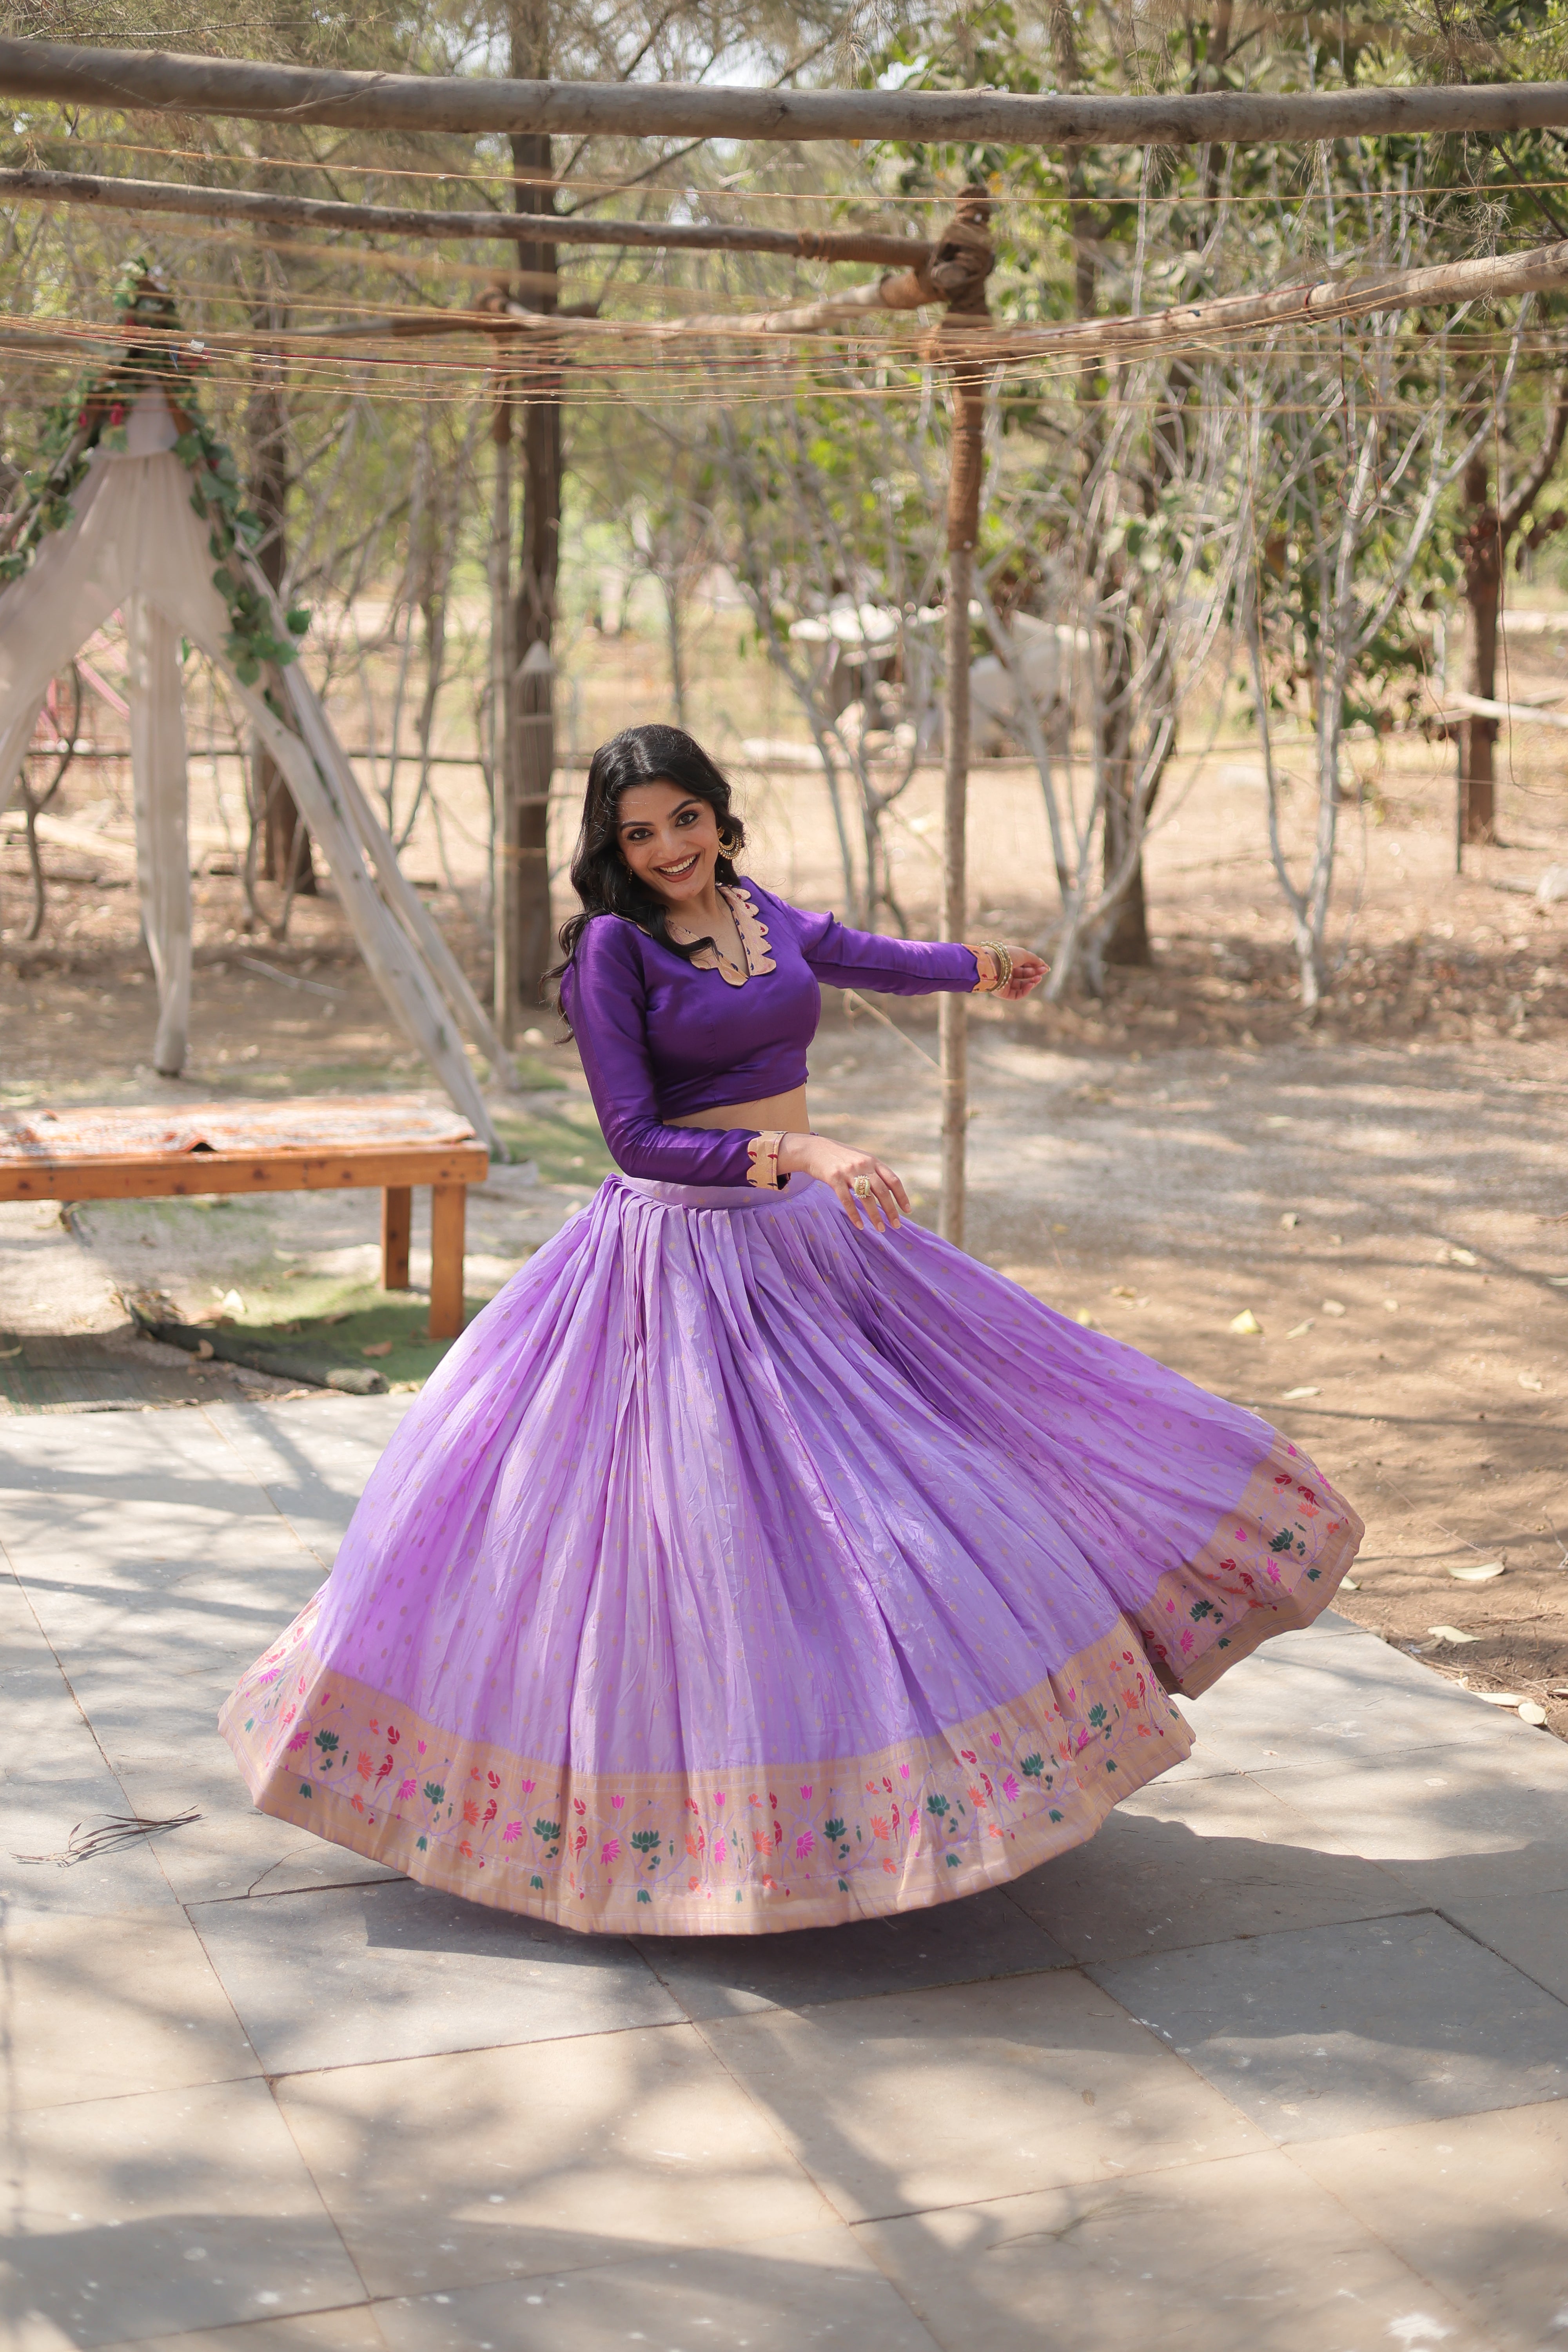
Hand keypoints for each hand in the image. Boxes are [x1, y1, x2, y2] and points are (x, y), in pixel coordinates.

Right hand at [777, 1132, 908, 1233]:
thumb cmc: (840, 1158)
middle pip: (882, 1191)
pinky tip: (860, 1225)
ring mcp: (849, 1171)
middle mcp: (864, 1165)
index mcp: (873, 1161)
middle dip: (891, 1210)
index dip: (901, 1196)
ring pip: (867, 1197)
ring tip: (881, 1229)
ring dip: (875, 1216)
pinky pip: (847, 1200)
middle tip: (896, 1225)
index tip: (907, 1210)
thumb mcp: (860, 1159)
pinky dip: (854, 1215)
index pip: (893, 1180)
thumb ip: (873, 1172)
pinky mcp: (834, 1178)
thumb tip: (888, 1192)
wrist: (814, 1149)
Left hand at [994, 948, 1047, 999]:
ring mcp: (1004, 983)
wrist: (992, 964)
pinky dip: (1025, 990)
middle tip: (1043, 972)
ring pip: (1022, 985)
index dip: (1036, 966)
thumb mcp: (1024, 954)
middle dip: (1035, 973)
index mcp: (1009, 961)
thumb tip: (1043, 964)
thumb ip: (1034, 960)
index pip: (1025, 965)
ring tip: (1038, 978)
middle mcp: (1006, 972)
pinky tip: (1031, 984)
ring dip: (1032, 982)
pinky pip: (1017, 994)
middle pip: (1024, 975)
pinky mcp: (1003, 993)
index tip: (1046, 967)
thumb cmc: (1007, 956)